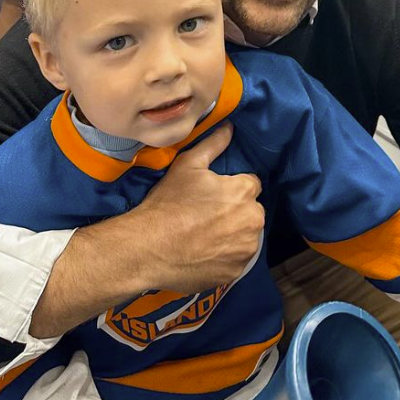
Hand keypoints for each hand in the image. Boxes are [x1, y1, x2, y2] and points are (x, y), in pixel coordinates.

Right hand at [136, 123, 264, 292]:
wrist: (147, 249)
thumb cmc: (168, 204)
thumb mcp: (188, 165)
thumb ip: (215, 144)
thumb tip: (231, 127)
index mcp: (245, 191)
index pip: (250, 185)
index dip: (232, 188)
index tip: (214, 196)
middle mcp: (252, 220)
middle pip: (251, 211)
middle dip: (235, 211)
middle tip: (207, 216)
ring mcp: (245, 249)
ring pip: (246, 236)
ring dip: (234, 235)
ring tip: (205, 236)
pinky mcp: (235, 272)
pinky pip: (237, 260)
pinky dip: (226, 257)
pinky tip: (205, 253)